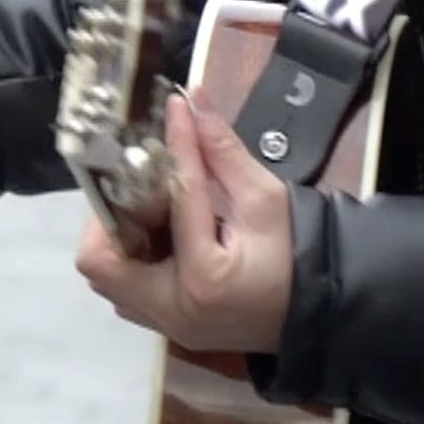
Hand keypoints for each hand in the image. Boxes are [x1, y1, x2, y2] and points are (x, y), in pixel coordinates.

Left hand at [74, 96, 293, 354]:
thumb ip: (222, 150)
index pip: (174, 199)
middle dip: (111, 212)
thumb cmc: (298, 256)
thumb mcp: (265, 199)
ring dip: (117, 234)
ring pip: (106, 277)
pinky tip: (158, 229)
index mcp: (202, 279)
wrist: (323, 309)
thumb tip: (194, 99)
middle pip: (100, 260)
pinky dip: (130, 255)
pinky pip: (125, 289)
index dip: (174, 146)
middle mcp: (173, 310)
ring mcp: (166, 324)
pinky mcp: (166, 324)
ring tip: (148, 201)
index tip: (173, 111)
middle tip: (139, 178)